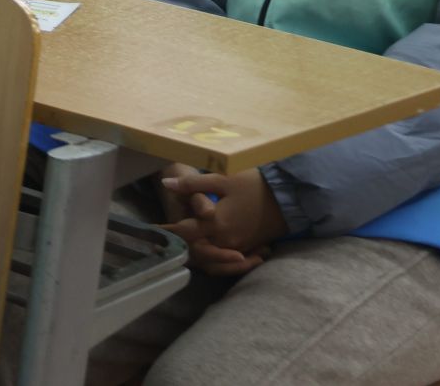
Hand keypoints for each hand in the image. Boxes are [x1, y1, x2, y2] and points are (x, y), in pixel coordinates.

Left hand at [161, 168, 287, 276]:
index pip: (184, 232)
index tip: (152, 227)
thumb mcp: (222, 179)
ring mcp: (238, 246)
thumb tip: (166, 184)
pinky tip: (207, 246)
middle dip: (181, 245)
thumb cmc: (253, 185)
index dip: (167, 230)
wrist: (288, 196)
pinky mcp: (247, 247)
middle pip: (196, 251)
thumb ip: (193, 185)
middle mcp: (226, 240)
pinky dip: (214, 258)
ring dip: (196, 254)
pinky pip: (226, 260)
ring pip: (211, 259)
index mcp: (216, 224)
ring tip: (183, 244)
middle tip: (164, 238)